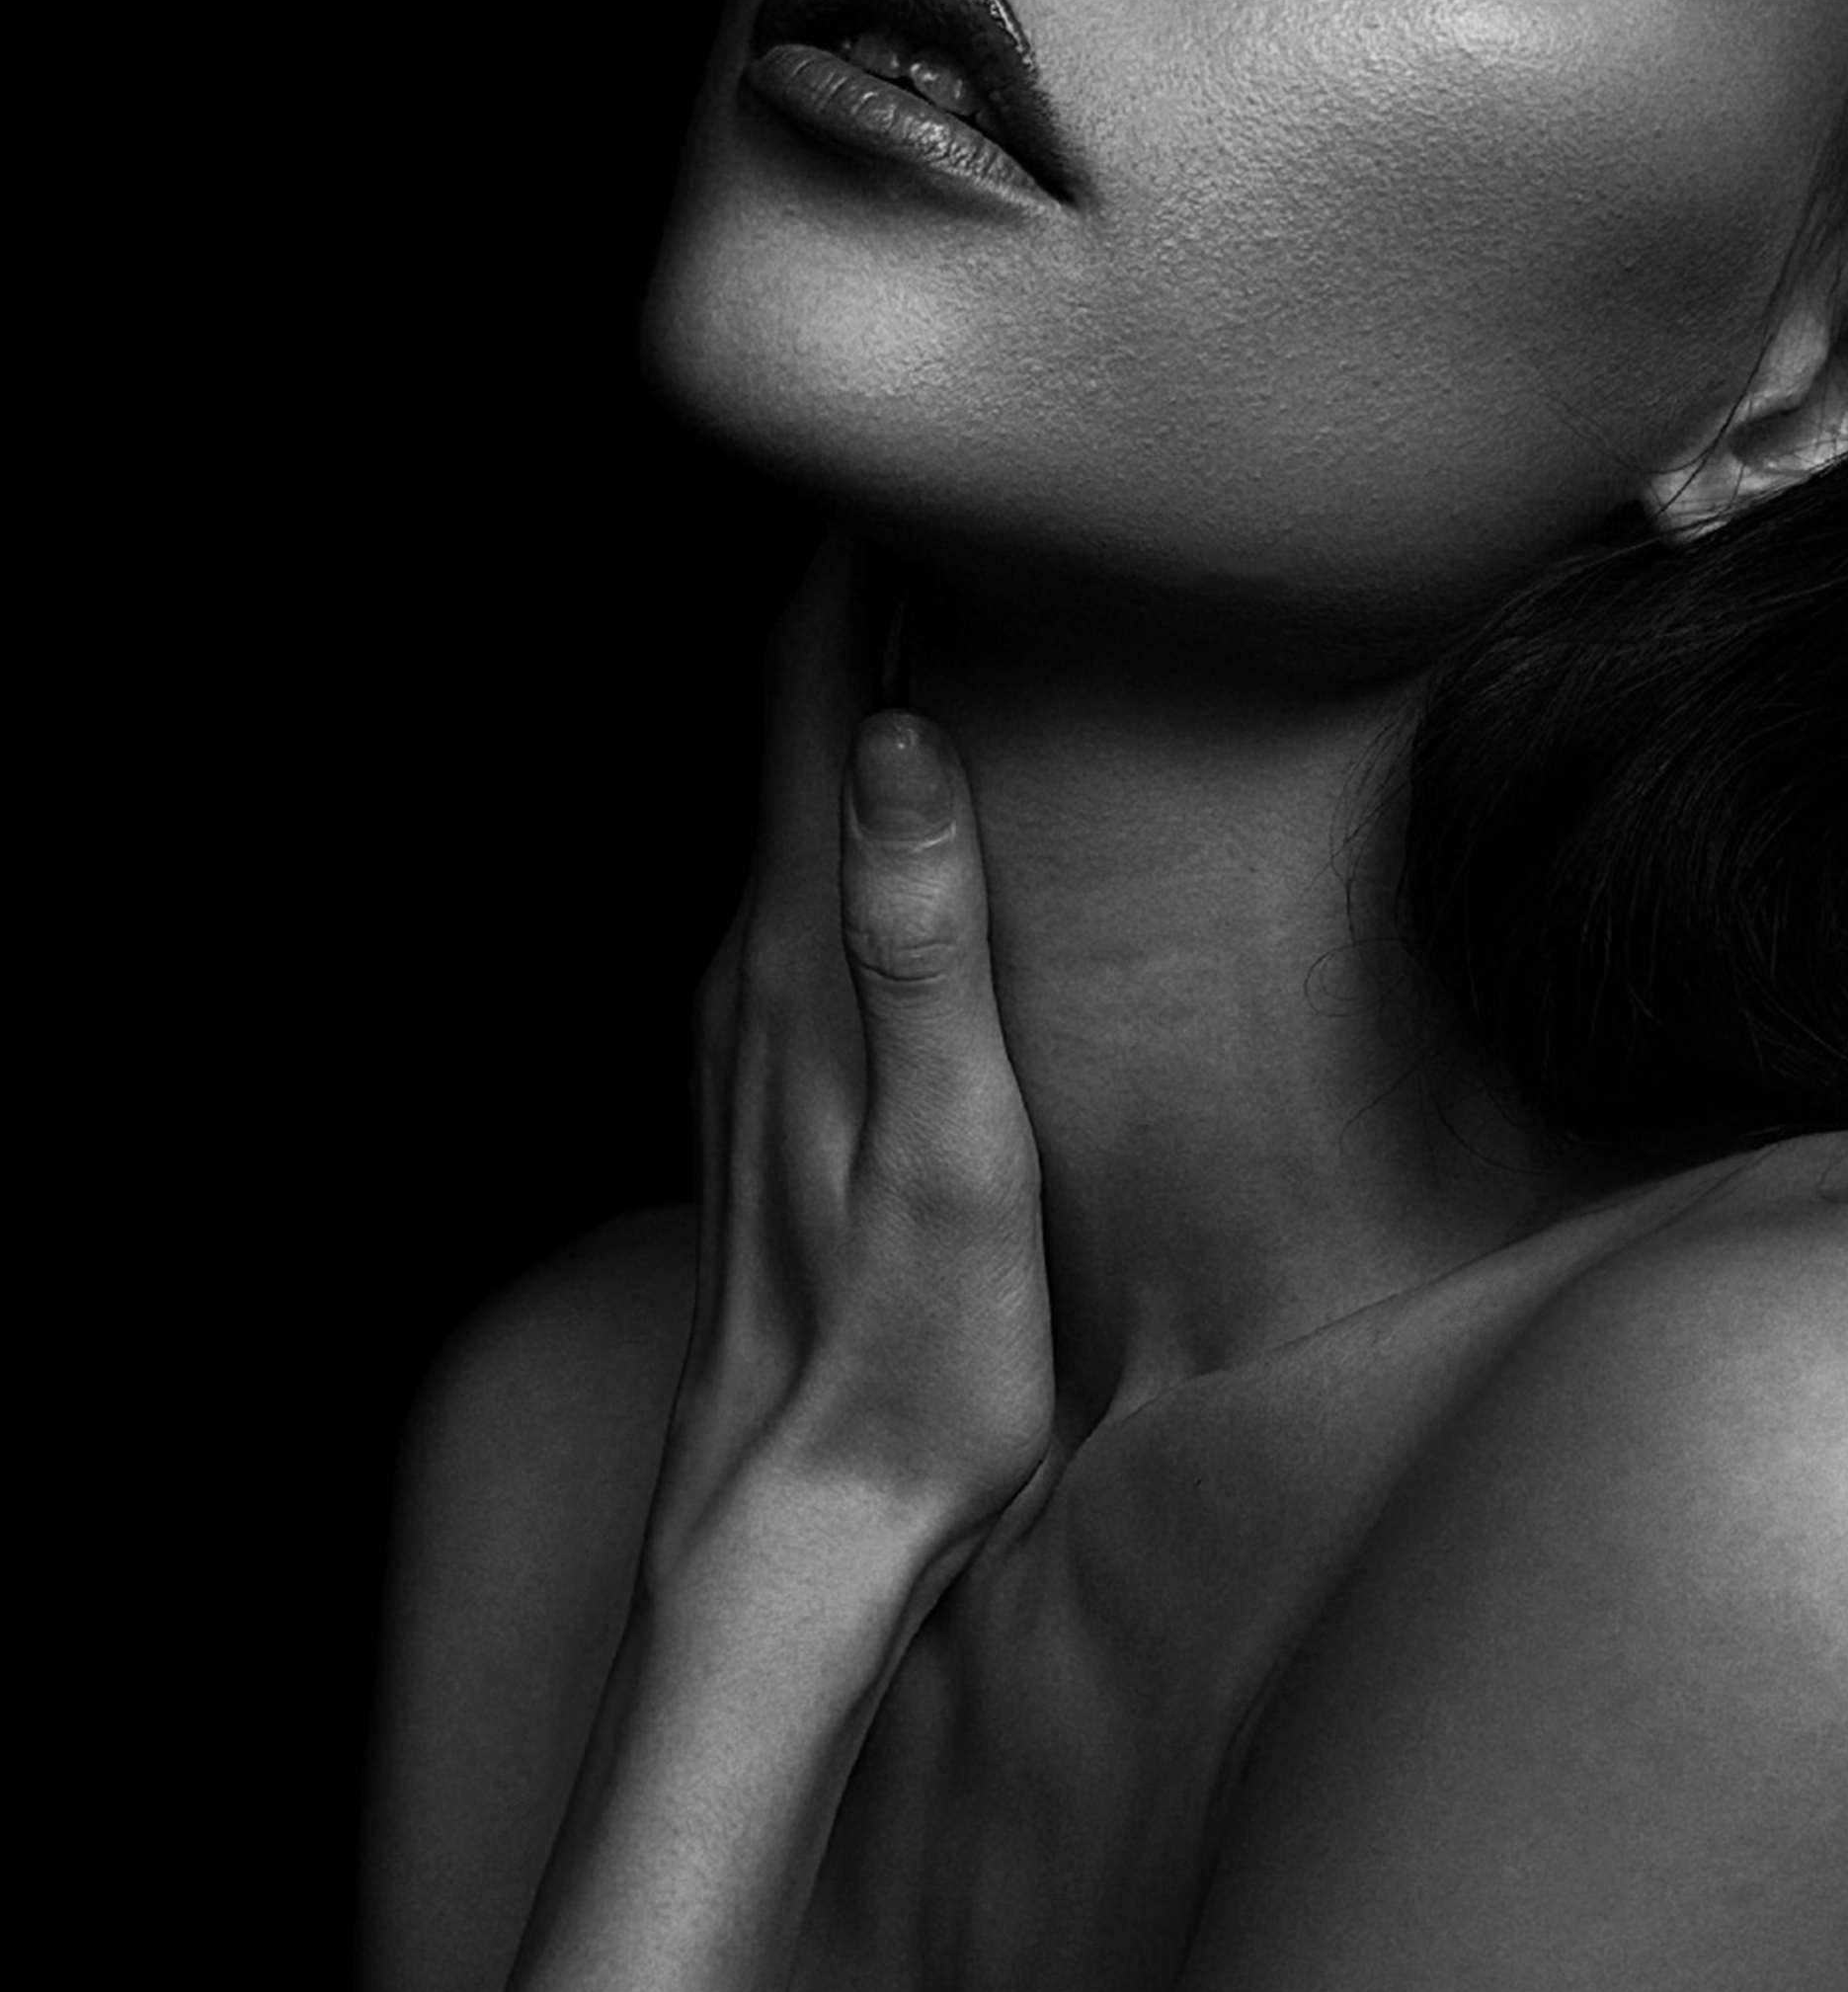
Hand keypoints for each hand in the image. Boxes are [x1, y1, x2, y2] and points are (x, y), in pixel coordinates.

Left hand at [644, 540, 1053, 1619]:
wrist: (801, 1533)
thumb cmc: (912, 1365)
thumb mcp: (949, 1145)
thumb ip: (923, 937)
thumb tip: (898, 737)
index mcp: (801, 972)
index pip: (819, 719)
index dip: (857, 581)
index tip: (914, 459)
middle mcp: (752, 990)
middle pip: (802, 751)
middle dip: (865, 621)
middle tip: (953, 504)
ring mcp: (751, 1052)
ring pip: (804, 837)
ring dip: (863, 730)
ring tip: (944, 636)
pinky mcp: (776, 1112)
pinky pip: (815, 922)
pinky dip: (864, 843)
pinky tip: (914, 853)